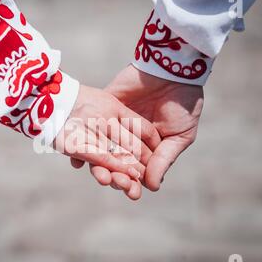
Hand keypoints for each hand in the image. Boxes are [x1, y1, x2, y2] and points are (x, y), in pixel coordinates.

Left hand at [75, 65, 203, 198]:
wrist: (173, 69)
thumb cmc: (183, 104)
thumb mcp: (180, 136)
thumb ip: (164, 160)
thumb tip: (151, 186)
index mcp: (147, 150)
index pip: (135, 173)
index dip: (132, 184)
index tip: (132, 192)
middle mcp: (128, 141)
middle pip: (115, 166)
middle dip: (114, 177)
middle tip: (114, 183)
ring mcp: (114, 126)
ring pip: (100, 151)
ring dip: (97, 165)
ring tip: (99, 174)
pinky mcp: (103, 109)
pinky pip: (88, 128)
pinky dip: (80, 143)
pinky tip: (77, 157)